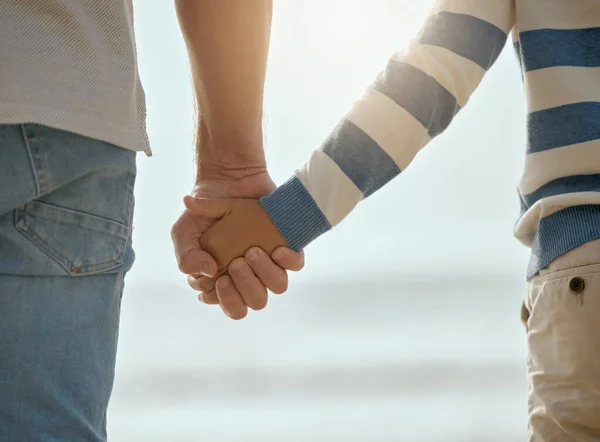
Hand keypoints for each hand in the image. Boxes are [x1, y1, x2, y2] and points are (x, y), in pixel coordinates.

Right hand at [171, 171, 303, 318]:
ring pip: (277, 286)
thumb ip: (187, 256)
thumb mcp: (184, 231)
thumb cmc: (204, 210)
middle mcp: (250, 275)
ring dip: (264, 273)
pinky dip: (288, 260)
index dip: (227, 297)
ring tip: (252, 251)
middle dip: (246, 287)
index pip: (231, 306)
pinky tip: (277, 249)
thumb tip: (209, 272)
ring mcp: (270, 261)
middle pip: (255, 302)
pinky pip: (296, 265)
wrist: (227, 179)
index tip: (220, 275)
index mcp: (226, 280)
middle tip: (236, 263)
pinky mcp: (287, 246)